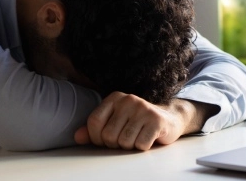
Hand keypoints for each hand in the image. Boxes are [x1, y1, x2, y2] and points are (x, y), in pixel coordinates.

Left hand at [74, 92, 213, 150]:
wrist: (169, 119)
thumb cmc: (137, 123)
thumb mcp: (115, 122)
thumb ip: (95, 129)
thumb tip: (77, 137)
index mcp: (115, 98)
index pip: (94, 121)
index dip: (97, 137)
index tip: (105, 141)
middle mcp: (128, 100)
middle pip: (109, 135)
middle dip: (116, 144)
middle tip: (126, 138)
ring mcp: (143, 109)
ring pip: (124, 142)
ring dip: (130, 146)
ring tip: (137, 137)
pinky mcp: (156, 120)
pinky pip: (140, 145)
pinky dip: (143, 147)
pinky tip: (148, 138)